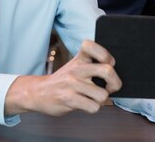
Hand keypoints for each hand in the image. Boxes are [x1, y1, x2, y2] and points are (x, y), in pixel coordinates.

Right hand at [4, 40, 121, 115]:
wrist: (38, 92)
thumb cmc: (63, 81)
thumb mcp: (75, 66)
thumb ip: (93, 66)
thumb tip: (116, 77)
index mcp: (79, 58)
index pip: (93, 46)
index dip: (106, 55)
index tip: (109, 63)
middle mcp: (76, 68)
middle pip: (107, 70)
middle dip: (115, 83)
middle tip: (111, 87)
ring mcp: (72, 84)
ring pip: (102, 94)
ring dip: (100, 100)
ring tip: (92, 97)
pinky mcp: (68, 99)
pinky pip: (93, 107)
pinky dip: (92, 108)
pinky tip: (84, 104)